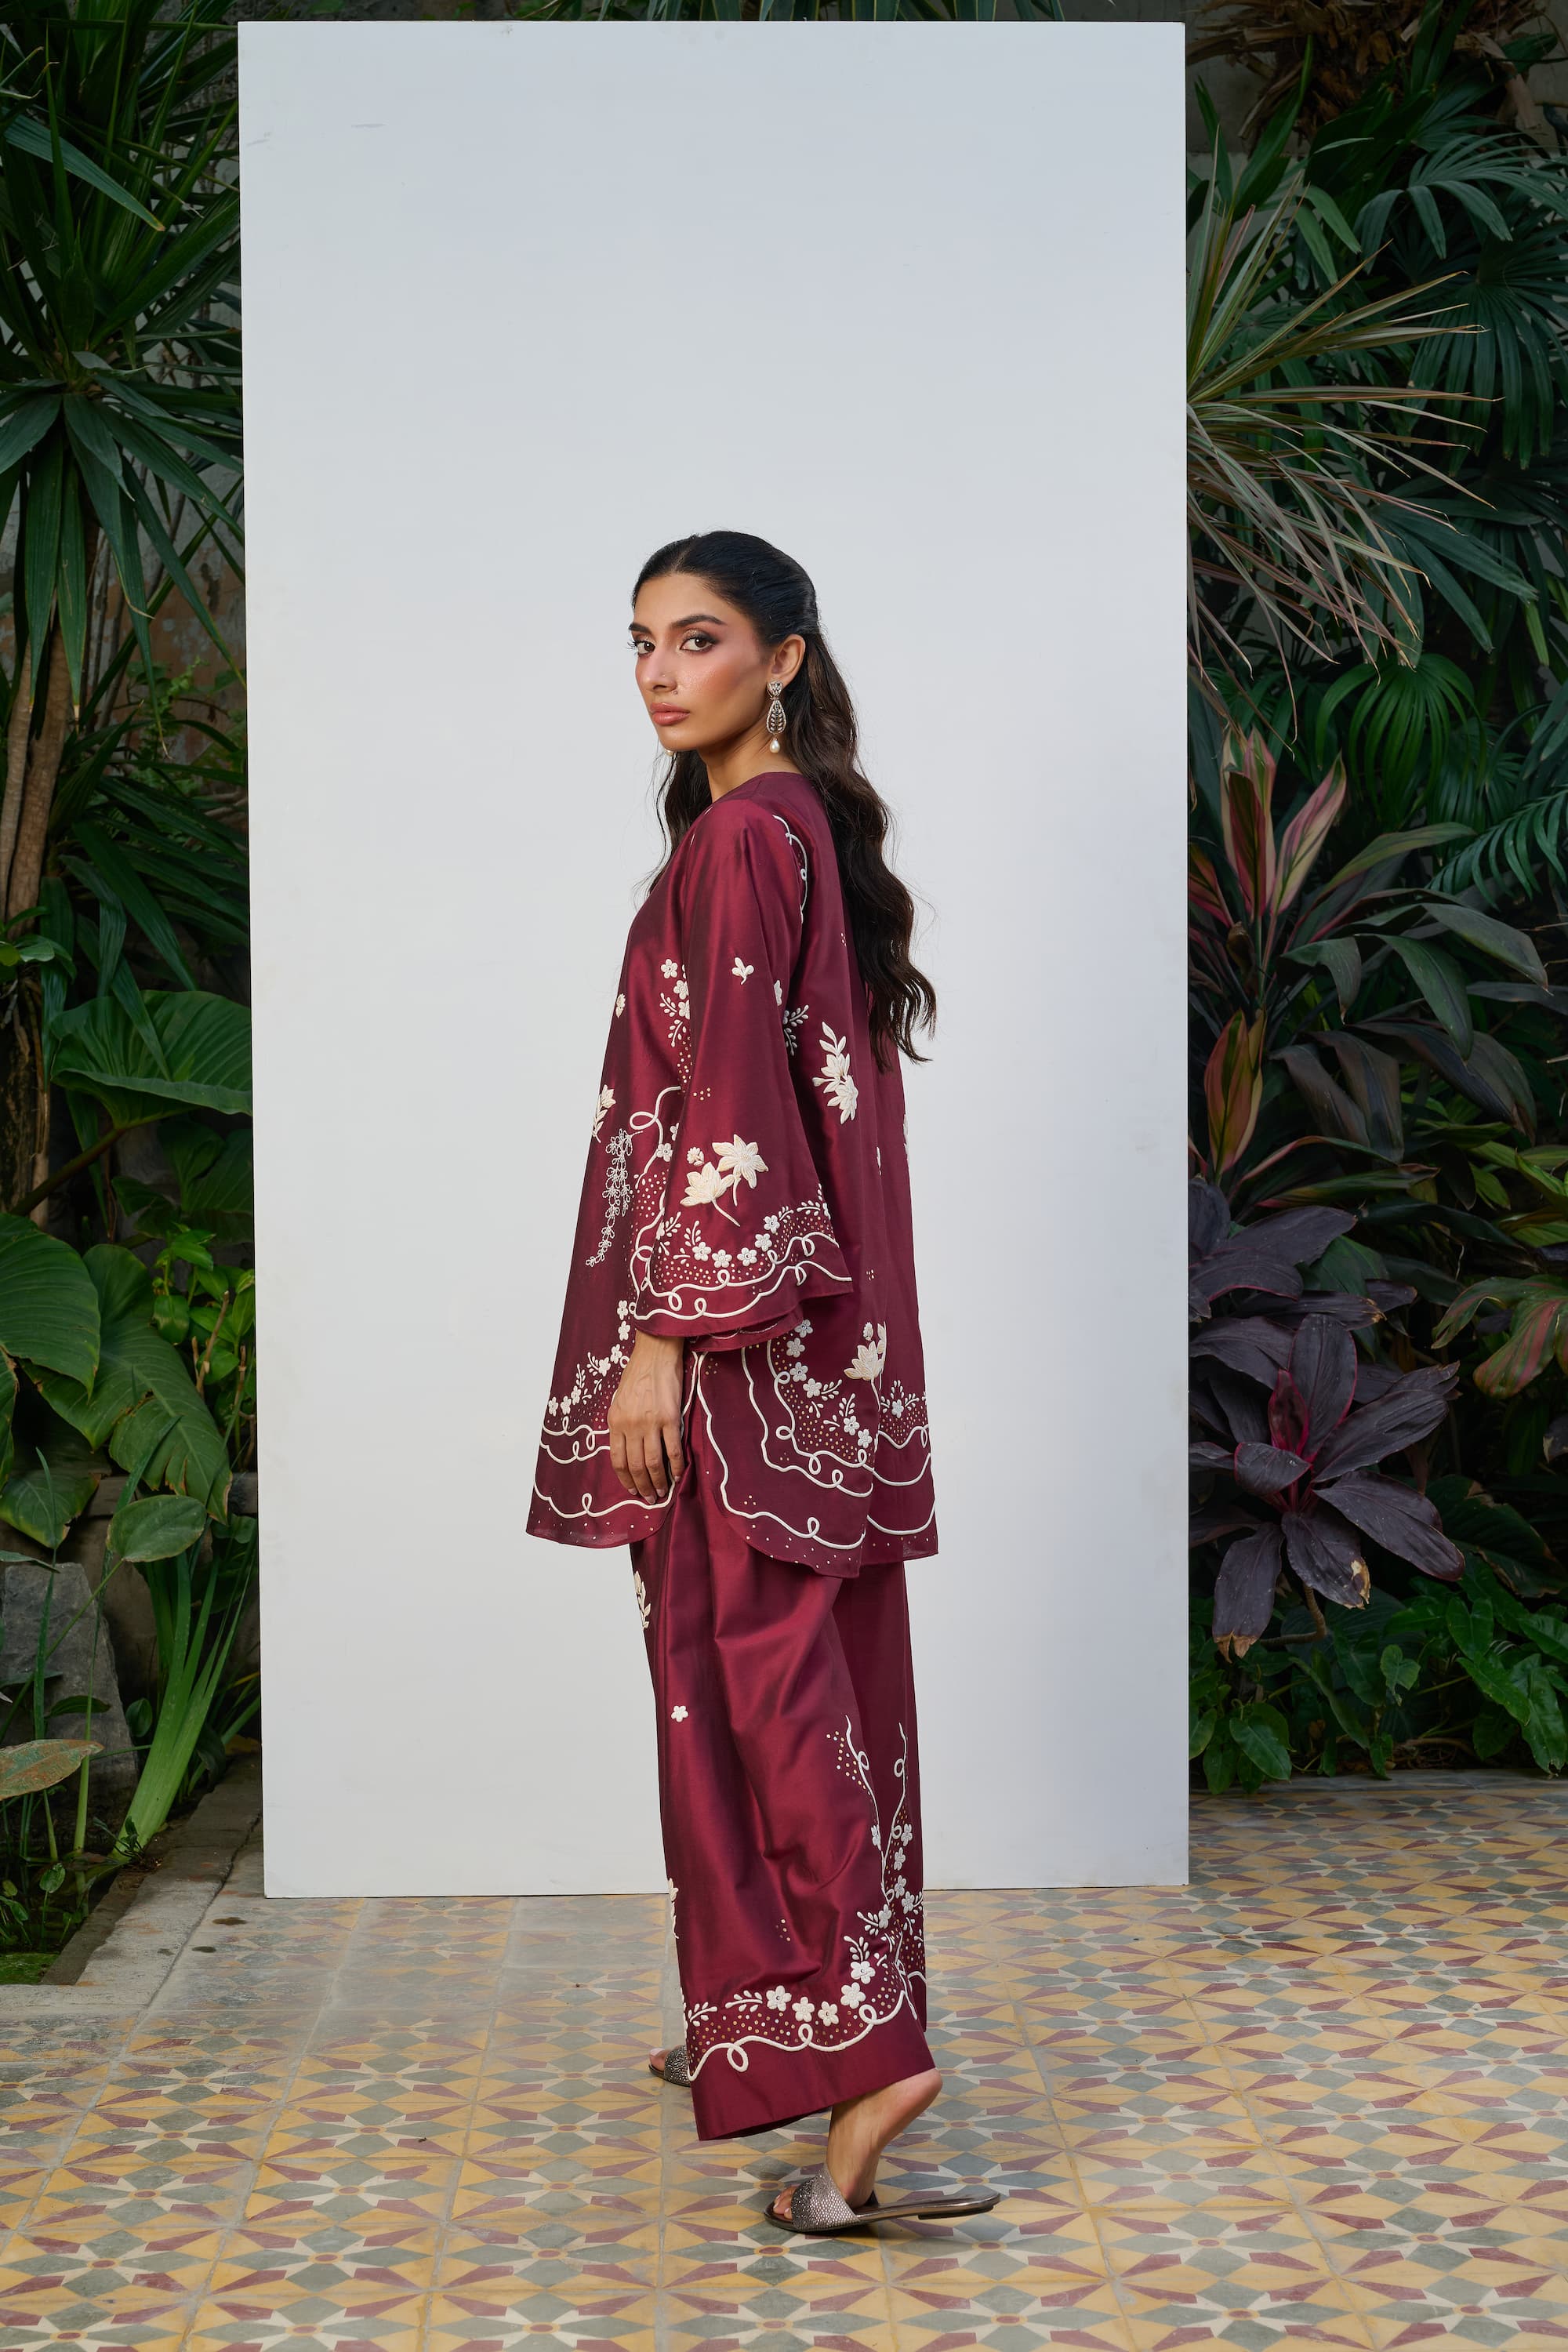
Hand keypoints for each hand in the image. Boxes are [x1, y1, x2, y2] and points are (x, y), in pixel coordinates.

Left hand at [609, 1331, 685, 1502]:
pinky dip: (676, 1466)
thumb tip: (627, 1449)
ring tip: (663, 1492)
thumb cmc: (637, 1374)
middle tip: (650, 1498)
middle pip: (636, 1466)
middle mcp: (630, 1425)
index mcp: (615, 1422)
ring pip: (654, 1462)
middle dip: (643, 1486)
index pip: (618, 1460)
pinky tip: (679, 1475)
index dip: (625, 1480)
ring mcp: (651, 1423)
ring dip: (659, 1481)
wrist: (655, 1353)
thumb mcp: (619, 1400)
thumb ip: (621, 1425)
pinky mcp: (670, 1418)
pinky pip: (673, 1449)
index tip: (633, 1491)